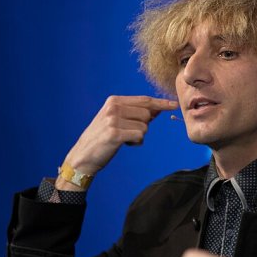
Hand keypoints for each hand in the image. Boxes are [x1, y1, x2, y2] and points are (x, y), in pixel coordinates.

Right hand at [57, 95, 177, 189]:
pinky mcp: (114, 133)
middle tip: (129, 132)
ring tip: (124, 139)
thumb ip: (135, 113)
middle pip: (147, 114)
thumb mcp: (116, 120)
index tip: (174, 104)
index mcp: (114, 101)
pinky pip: (140, 136)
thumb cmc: (102, 139)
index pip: (144, 100)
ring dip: (139, 136)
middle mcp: (113, 107)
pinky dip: (136, 143)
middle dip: (144, 125)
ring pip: (144, 126)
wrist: (83, 156)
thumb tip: (158, 109)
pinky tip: (124, 144)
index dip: (161, 103)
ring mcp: (113, 120)